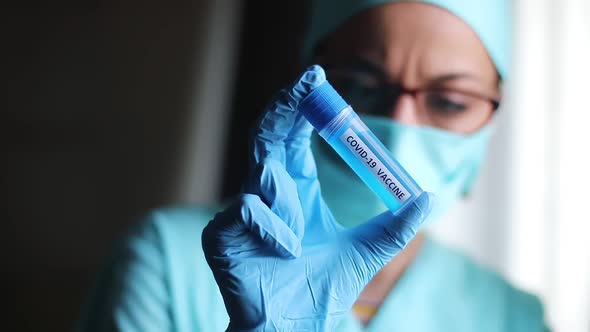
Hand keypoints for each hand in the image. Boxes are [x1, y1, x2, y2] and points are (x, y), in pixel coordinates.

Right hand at [202, 65, 431, 330]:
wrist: (296, 325)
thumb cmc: (322, 286)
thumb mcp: (368, 250)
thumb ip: (396, 225)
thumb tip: (428, 197)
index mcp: (295, 187)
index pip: (293, 134)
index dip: (300, 105)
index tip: (317, 78)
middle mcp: (266, 192)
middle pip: (268, 135)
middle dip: (284, 107)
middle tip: (305, 84)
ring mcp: (240, 212)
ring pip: (262, 175)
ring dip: (286, 198)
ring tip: (298, 237)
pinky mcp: (222, 235)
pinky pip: (245, 210)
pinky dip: (273, 227)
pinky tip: (286, 251)